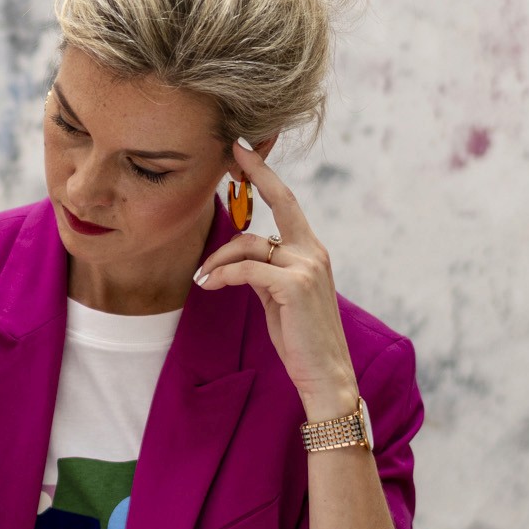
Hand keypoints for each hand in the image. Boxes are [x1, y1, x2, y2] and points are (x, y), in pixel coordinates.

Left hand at [192, 141, 358, 416]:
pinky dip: (223, 275)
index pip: (288, 204)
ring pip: (250, 243)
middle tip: (231, 156)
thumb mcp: (279, 299)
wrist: (325, 376)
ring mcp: (307, 266)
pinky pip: (246, 269)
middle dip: (257, 174)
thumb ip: (265, 273)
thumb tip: (239, 260)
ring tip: (203, 278)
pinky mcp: (294, 286)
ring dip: (219, 258)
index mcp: (312, 252)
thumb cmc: (301, 340)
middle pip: (280, 202)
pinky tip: (209, 285)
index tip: (246, 152)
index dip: (267, 176)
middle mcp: (313, 252)